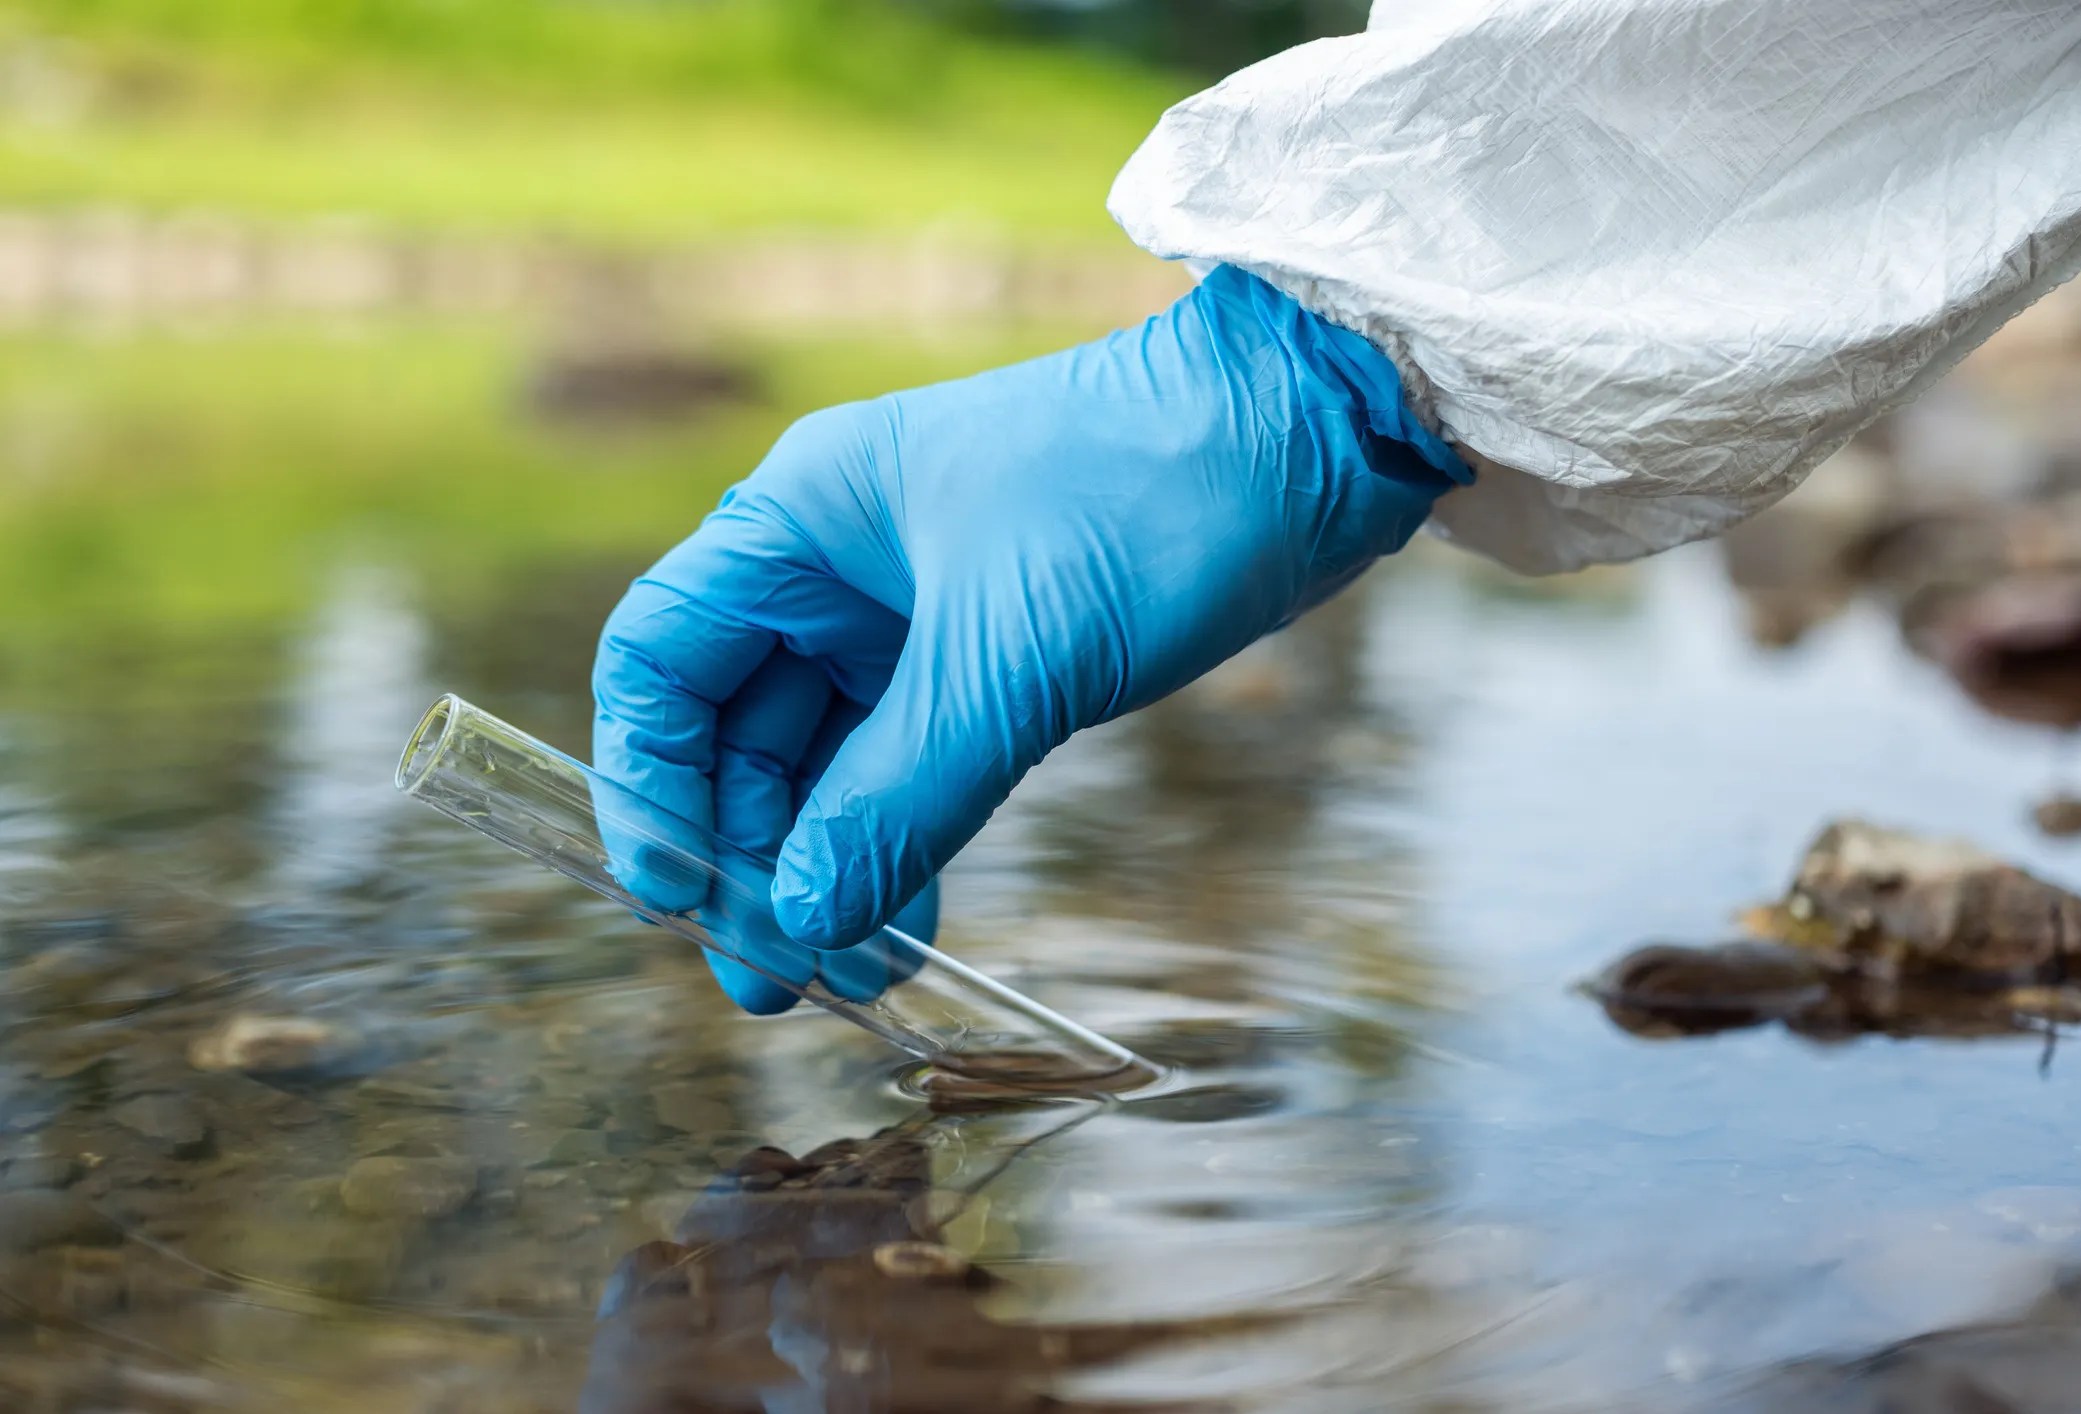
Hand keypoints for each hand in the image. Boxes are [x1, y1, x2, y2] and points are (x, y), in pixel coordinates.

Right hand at [593, 265, 1466, 1011]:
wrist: (1303, 437)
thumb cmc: (1146, 501)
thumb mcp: (1010, 662)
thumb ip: (898, 797)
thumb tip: (803, 922)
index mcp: (801, 521)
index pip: (660, 659)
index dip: (650, 782)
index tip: (676, 895)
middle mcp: (835, 564)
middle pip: (735, 728)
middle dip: (748, 853)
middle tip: (771, 977)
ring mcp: (910, 608)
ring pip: (824, 757)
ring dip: (826, 863)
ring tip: (845, 973)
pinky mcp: (986, 648)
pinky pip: (907, 760)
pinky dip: (899, 837)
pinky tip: (907, 922)